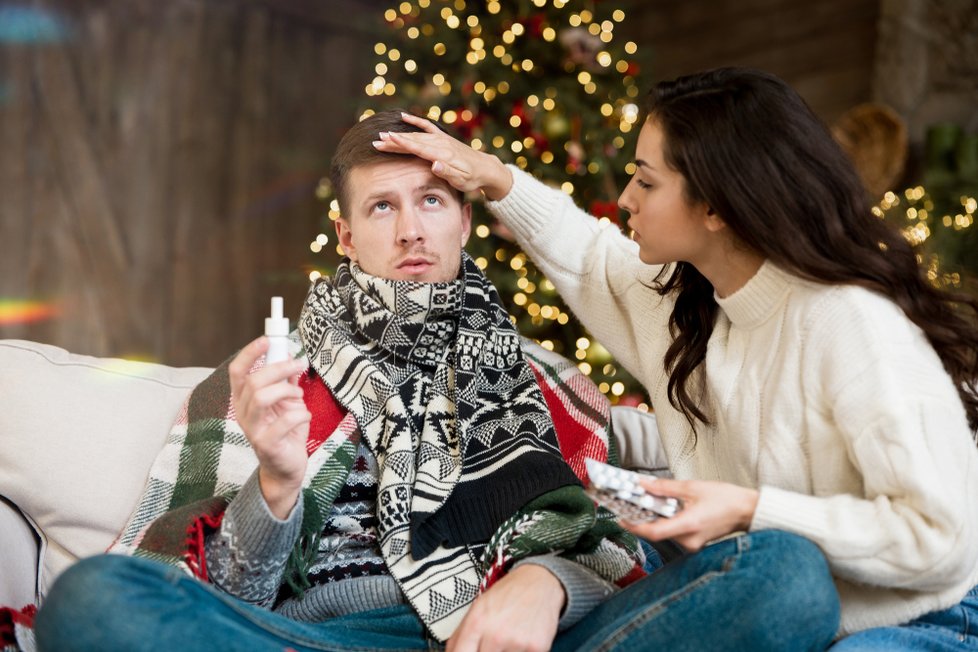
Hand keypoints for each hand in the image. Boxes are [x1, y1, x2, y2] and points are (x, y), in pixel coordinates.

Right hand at [228, 336, 310, 518]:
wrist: (286, 468)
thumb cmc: (286, 432)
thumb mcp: (287, 402)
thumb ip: (286, 381)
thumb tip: (290, 356)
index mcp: (244, 400)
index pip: (238, 371)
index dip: (250, 353)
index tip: (268, 339)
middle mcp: (243, 413)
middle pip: (253, 381)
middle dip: (279, 368)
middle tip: (300, 364)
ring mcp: (252, 429)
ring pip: (262, 397)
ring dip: (287, 391)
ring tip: (299, 397)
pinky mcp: (266, 444)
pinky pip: (286, 420)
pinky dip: (301, 413)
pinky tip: (305, 417)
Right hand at [372, 112, 513, 199]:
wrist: (485, 168)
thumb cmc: (472, 178)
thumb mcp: (461, 180)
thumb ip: (447, 172)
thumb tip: (434, 165)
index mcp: (442, 155)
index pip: (418, 148)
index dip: (401, 144)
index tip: (386, 140)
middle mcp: (440, 144)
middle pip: (413, 141)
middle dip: (394, 141)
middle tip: (376, 141)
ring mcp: (442, 139)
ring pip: (416, 135)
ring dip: (399, 135)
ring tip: (383, 135)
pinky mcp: (443, 138)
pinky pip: (427, 126)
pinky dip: (415, 121)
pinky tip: (404, 116)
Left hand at [447, 564, 563, 651]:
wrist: (539, 581)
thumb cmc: (505, 596)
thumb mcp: (477, 609)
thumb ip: (459, 637)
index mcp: (476, 624)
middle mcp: (495, 634)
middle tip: (494, 645)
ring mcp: (517, 643)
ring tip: (510, 641)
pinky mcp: (537, 648)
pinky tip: (523, 641)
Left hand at [619, 478, 758, 551]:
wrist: (746, 511)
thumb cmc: (726, 499)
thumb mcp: (692, 487)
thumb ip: (664, 487)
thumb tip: (643, 484)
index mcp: (688, 525)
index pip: (653, 532)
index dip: (634, 526)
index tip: (621, 518)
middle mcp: (688, 540)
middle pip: (655, 533)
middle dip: (640, 520)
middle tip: (626, 507)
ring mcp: (691, 544)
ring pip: (663, 534)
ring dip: (651, 520)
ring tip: (641, 505)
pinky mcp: (693, 542)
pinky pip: (672, 534)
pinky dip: (663, 522)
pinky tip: (659, 511)